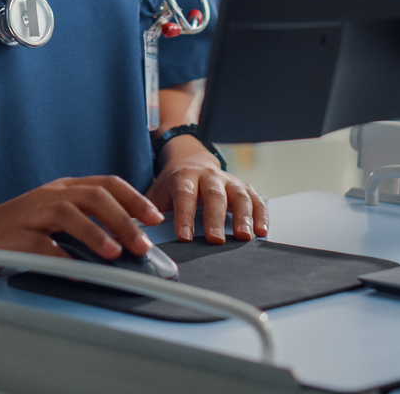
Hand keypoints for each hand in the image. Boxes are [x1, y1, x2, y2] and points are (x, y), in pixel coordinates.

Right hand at [0, 175, 164, 271]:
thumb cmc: (15, 229)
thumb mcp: (54, 219)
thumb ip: (86, 225)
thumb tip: (127, 243)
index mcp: (62, 189)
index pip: (105, 184)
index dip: (133, 199)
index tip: (154, 218)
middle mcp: (49, 195)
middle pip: (93, 196)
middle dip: (123, 219)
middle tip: (142, 243)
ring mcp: (30, 214)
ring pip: (68, 213)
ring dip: (95, 233)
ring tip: (114, 253)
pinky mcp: (12, 236)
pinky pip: (41, 245)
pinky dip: (61, 257)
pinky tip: (77, 269)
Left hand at [147, 135, 267, 243]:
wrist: (190, 159)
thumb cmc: (173, 183)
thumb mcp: (157, 193)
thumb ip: (149, 212)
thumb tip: (137, 233)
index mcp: (184, 176)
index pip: (184, 195)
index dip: (184, 216)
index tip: (184, 237)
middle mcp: (208, 176)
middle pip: (214, 195)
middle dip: (215, 218)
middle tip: (216, 240)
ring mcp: (229, 180)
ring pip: (239, 195)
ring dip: (243, 217)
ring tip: (243, 237)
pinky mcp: (244, 187)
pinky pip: (256, 199)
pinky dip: (262, 215)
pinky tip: (262, 232)